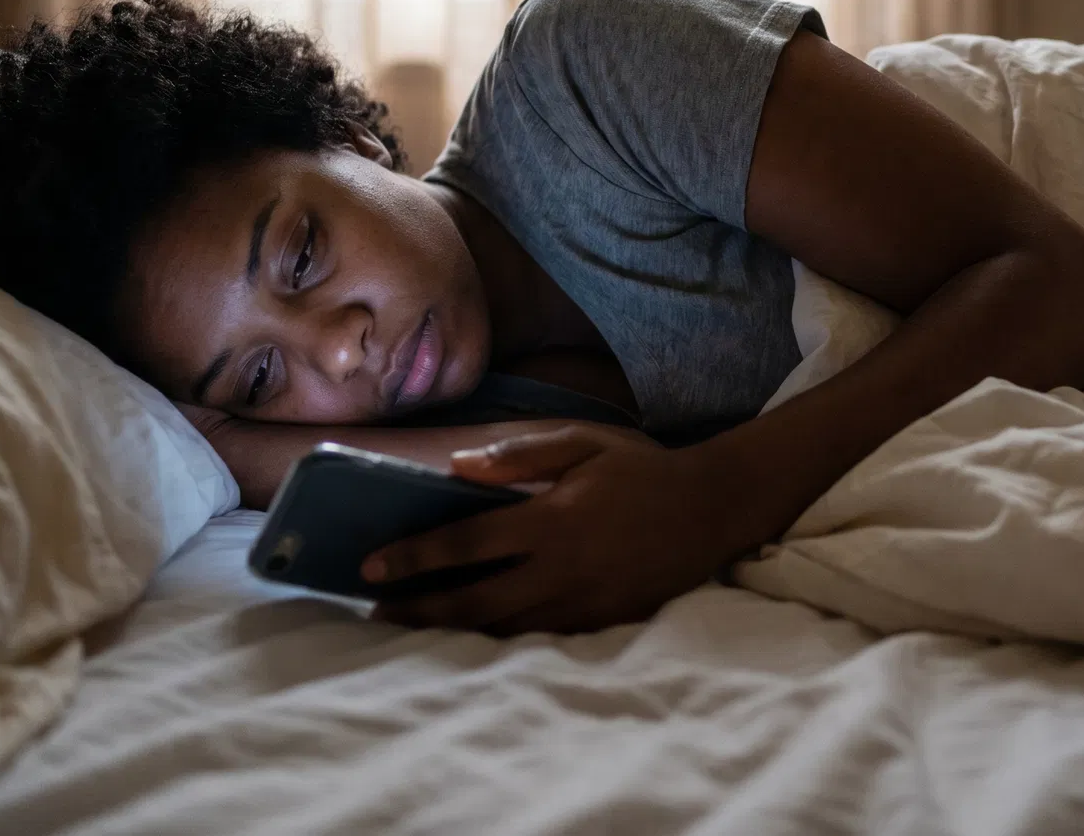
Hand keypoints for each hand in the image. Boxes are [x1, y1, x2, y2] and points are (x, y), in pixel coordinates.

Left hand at [363, 425, 743, 634]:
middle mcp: (560, 570)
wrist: (712, 509)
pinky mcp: (601, 623)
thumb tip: (456, 469)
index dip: (413, 558)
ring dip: (451, 630)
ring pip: (502, 629)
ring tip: (412, 625)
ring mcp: (582, 603)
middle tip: (376, 612)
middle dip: (418, 609)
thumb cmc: (642, 469)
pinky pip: (539, 639)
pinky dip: (499, 639)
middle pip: (473, 602)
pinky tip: (473, 634)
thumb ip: (519, 457)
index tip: (371, 566)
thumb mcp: (583, 444)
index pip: (465, 544)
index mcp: (550, 521)